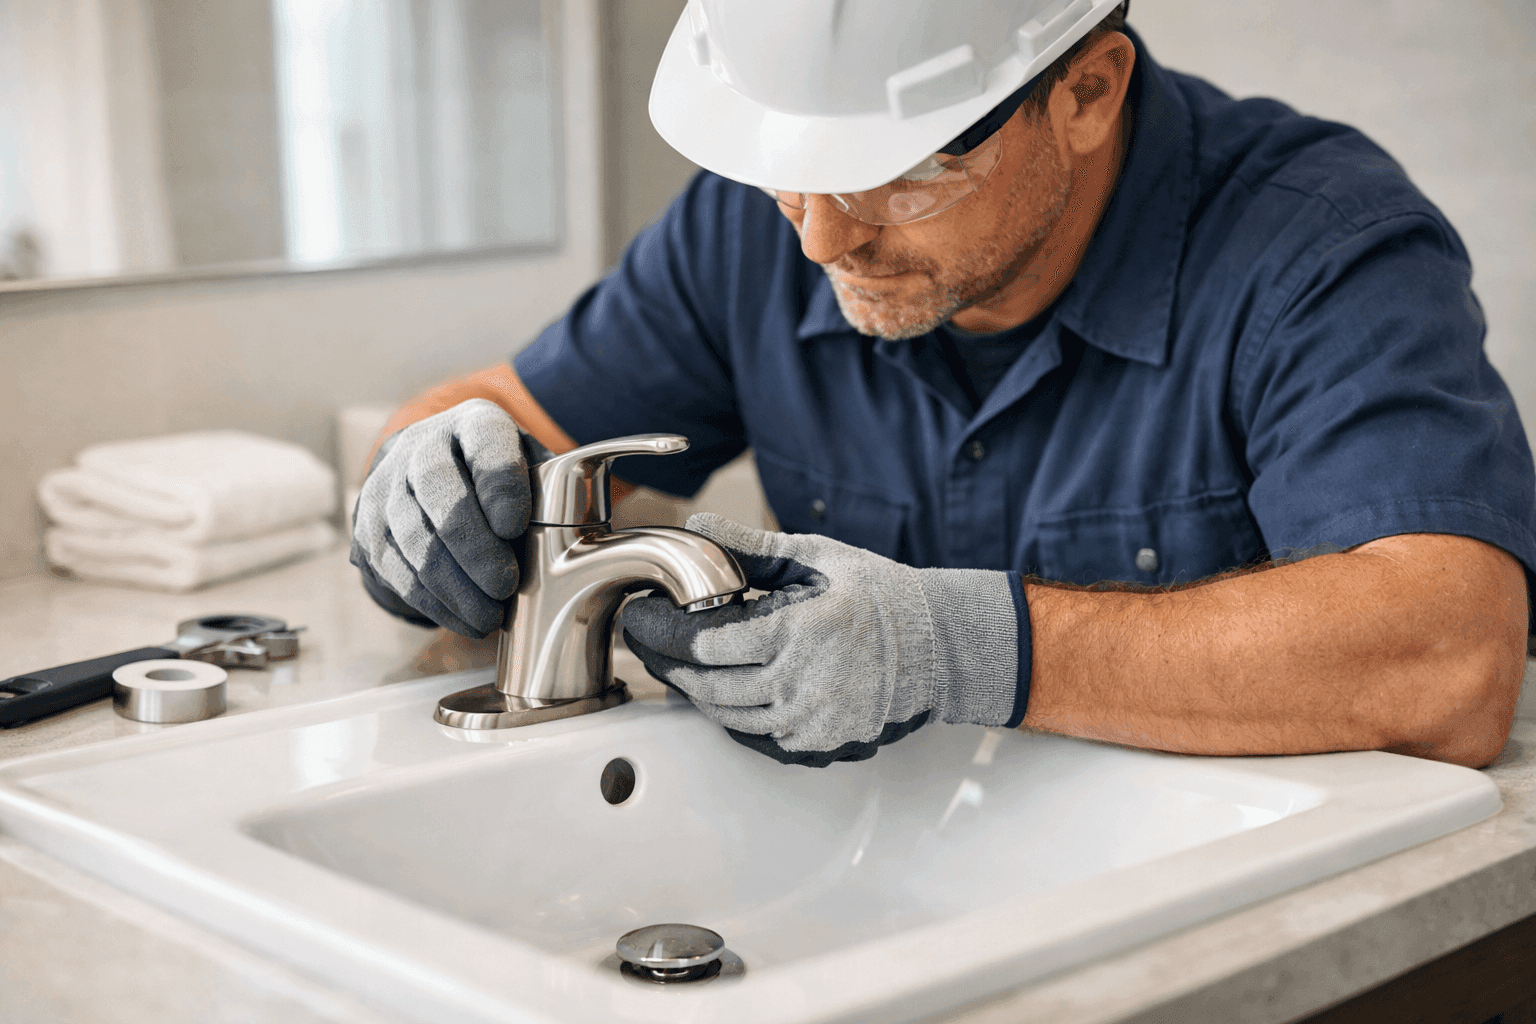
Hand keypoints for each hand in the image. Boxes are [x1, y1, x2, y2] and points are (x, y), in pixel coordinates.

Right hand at [350, 399, 530, 637]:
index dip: (498, 485)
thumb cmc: (496, 479)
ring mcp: (385, 485)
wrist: (428, 475)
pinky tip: (464, 619)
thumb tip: (573, 533)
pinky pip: (395, 569)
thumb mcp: (529, 467)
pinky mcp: (367, 528)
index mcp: (473, 423)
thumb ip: (550, 488)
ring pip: (412, 537)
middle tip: (504, 584)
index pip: (484, 442)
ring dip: (453, 585)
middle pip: (438, 492)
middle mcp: (421, 445)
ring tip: (489, 615)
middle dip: (473, 547)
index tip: (515, 526)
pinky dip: (433, 601)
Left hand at [620, 513, 1026, 765]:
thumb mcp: (816, 557)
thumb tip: (697, 524)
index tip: (641, 620)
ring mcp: (810, 720)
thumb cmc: (878, 594)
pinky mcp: (817, 742)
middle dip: (666, 666)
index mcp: (797, 632)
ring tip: (674, 668)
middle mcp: (801, 683)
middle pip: (707, 687)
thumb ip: (752, 545)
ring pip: (727, 717)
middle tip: (644, 646)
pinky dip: (732, 717)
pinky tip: (717, 694)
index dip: (663, 635)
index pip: (706, 645)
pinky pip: (757, 737)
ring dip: (694, 694)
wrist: (936, 646)